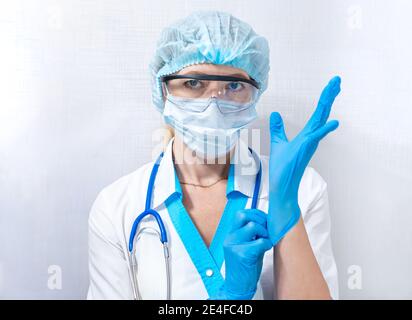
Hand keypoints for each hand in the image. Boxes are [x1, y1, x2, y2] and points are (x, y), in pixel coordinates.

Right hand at [211, 209, 272, 299]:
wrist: (237, 287)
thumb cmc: (244, 267)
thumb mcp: (244, 246)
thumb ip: (251, 234)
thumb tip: (264, 221)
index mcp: (230, 235)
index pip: (241, 214)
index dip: (255, 214)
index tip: (264, 221)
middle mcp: (230, 238)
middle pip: (244, 215)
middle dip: (259, 219)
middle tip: (265, 230)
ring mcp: (235, 246)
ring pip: (252, 226)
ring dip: (264, 232)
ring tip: (265, 241)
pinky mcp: (242, 255)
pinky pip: (260, 242)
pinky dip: (266, 244)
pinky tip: (265, 249)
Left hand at [268, 76, 340, 244]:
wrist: (281, 185)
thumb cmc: (282, 166)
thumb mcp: (278, 142)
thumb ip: (278, 128)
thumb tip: (276, 114)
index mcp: (307, 134)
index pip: (318, 113)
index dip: (324, 99)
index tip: (332, 85)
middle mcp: (312, 137)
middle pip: (322, 113)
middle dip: (329, 96)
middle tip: (337, 79)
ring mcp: (310, 143)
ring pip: (321, 120)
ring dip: (326, 104)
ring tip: (335, 88)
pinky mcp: (305, 150)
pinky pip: (317, 138)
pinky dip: (325, 130)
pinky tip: (335, 122)